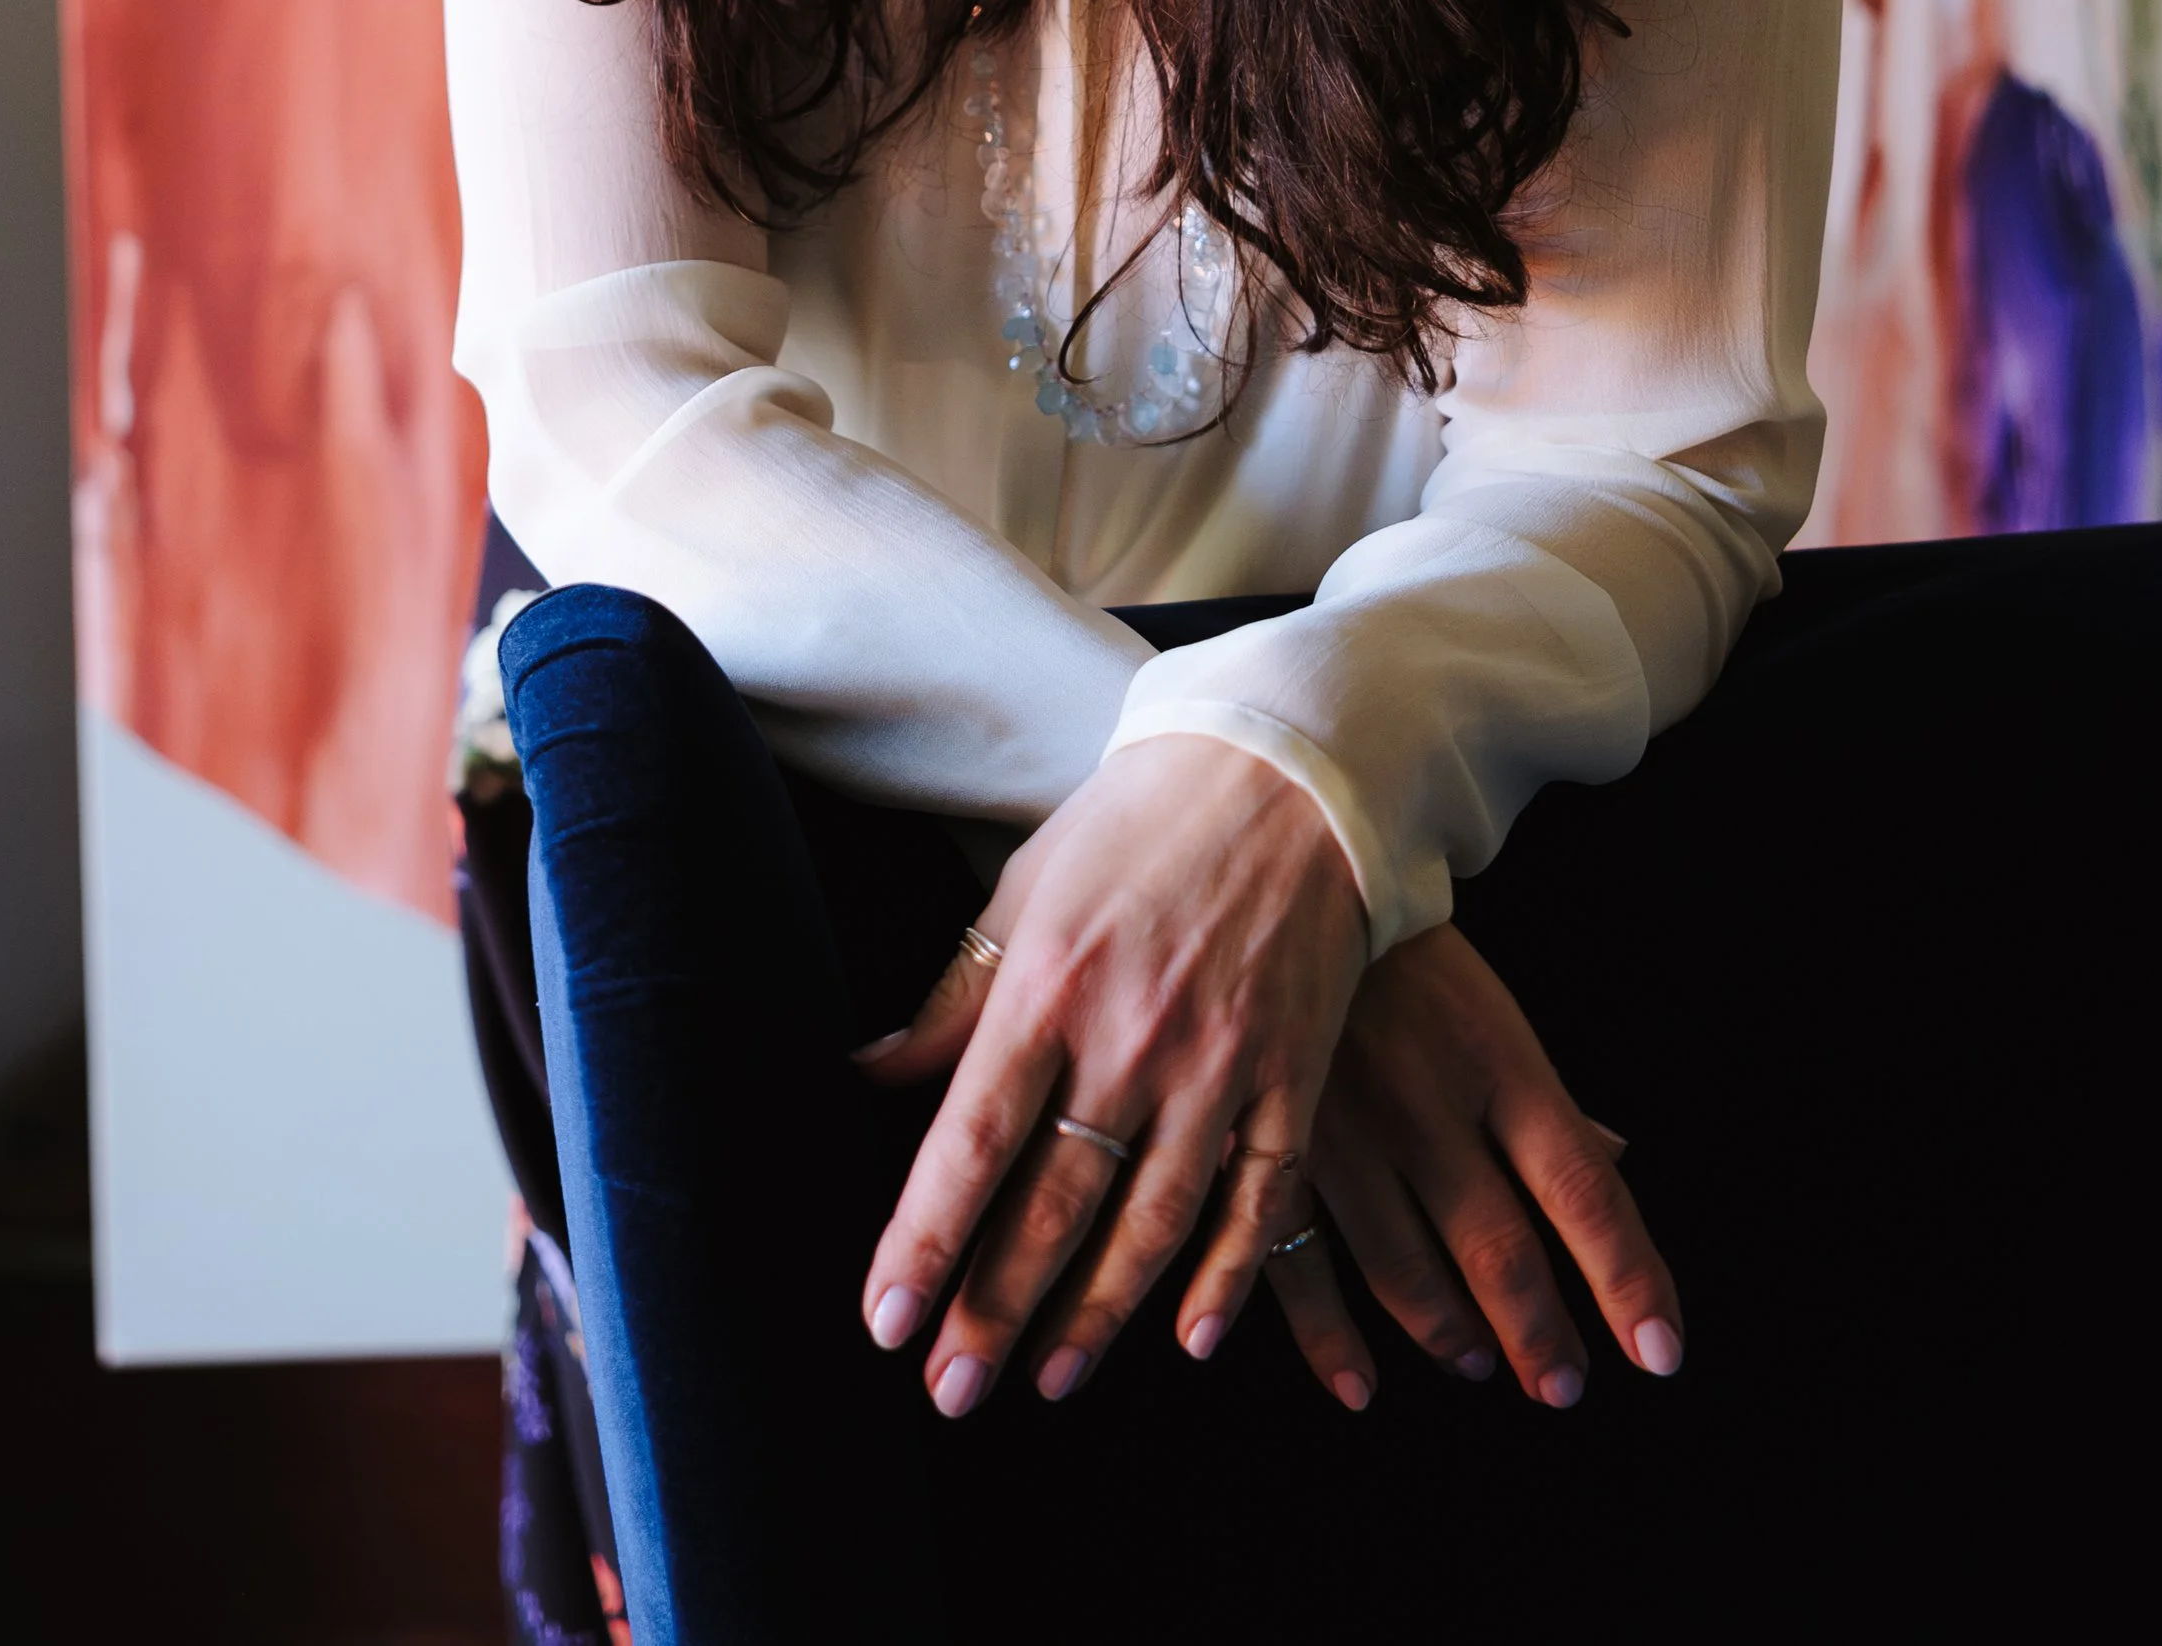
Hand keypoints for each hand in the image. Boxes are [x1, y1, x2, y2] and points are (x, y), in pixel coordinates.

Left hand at [855, 736, 1369, 1415]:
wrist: (1288, 769)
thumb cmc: (1138, 822)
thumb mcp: (1025, 886)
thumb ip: (955, 996)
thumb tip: (867, 1073)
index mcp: (1048, 983)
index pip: (972, 1140)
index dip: (926, 1239)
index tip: (887, 1321)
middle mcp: (1130, 1036)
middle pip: (1053, 1204)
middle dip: (994, 1309)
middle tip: (951, 1391)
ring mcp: (1221, 1063)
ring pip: (1153, 1223)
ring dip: (1096, 1313)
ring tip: (1049, 1379)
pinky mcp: (1294, 1075)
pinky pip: (1262, 1200)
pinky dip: (1230, 1276)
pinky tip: (1192, 1338)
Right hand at [1272, 919, 1683, 1410]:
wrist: (1294, 889)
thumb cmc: (1412, 963)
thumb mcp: (1497, 1016)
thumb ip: (1552, 1103)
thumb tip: (1618, 1163)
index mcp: (1497, 1062)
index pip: (1583, 1190)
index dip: (1627, 1278)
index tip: (1658, 1351)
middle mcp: (1428, 1105)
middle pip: (1500, 1248)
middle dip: (1542, 1336)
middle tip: (1564, 1385)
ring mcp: (1346, 1131)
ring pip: (1409, 1272)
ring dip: (1453, 1336)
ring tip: (1480, 1361)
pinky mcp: (1274, 1147)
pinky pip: (1300, 1267)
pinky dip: (1331, 1340)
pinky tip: (1361, 1385)